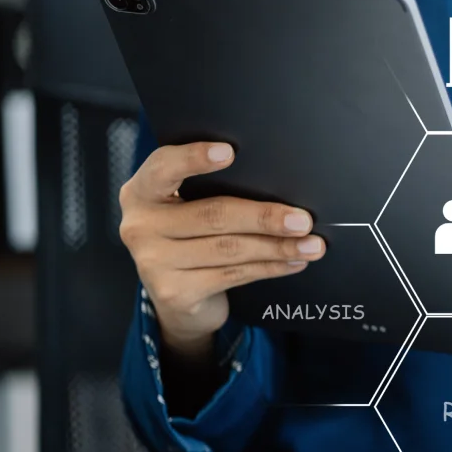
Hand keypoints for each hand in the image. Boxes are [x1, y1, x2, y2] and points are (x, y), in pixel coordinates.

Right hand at [118, 141, 323, 357]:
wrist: (178, 299)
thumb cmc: (192, 238)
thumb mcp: (189, 208)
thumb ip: (212, 191)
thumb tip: (278, 183)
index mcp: (142, 193)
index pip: (163, 167)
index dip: (194, 158)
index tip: (229, 152)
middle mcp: (140, 226)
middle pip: (213, 214)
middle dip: (265, 217)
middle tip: (303, 220)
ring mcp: (154, 263)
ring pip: (229, 248)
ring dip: (278, 246)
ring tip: (311, 244)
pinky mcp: (175, 292)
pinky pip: (233, 275)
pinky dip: (270, 268)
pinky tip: (294, 262)